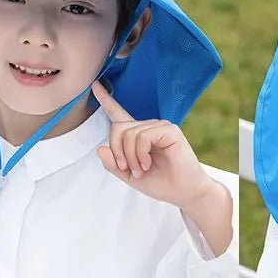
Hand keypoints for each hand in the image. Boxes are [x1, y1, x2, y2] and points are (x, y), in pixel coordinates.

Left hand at [92, 79, 214, 209]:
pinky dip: (141, 153)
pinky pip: (143, 136)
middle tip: (127, 169)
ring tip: (141, 169)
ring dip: (130, 157)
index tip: (95, 85)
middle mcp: (148, 127)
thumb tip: (100, 149)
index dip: (106, 99)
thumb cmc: (161, 183)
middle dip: (118, 151)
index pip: (118, 114)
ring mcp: (159, 126)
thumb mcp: (129, 176)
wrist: (182, 192)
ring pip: (129, 134)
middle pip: (118, 128)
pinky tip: (148, 163)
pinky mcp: (169, 130)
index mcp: (137, 136)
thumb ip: (113, 164)